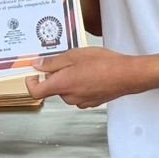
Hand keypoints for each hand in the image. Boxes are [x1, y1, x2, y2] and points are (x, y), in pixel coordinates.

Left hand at [27, 47, 144, 108]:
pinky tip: (92, 73)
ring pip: (67, 90)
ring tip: (83, 65)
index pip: (36, 92)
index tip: (33, 74)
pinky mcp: (92, 102)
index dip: (31, 83)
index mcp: (62, 85)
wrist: (127, 75)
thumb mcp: (74, 55)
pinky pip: (79, 93)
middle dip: (56, 75)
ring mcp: (82, 102)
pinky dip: (81, 84)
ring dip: (70, 79)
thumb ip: (53, 62)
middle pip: (54, 88)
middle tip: (67, 60)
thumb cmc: (104, 64)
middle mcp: (70, 97)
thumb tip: (38, 66)